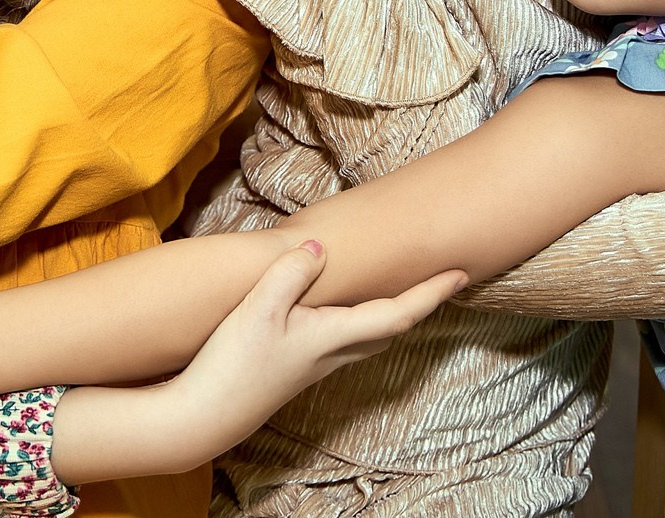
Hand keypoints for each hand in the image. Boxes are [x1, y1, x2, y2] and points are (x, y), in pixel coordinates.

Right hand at [157, 241, 464, 459]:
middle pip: (388, 329)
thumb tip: (321, 248)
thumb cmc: (232, 365)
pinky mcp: (294, 368)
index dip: (430, 294)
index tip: (461, 275)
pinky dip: (357, 320)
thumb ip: (290, 273)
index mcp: (332, 337)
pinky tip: (339, 310)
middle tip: (438, 280)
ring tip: (398, 289)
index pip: (396, 314)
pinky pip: (341, 340)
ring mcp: (314, 365)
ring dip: (388, 313)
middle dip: (416, 305)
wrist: (204, 416)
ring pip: (366, 337)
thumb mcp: (258, 309)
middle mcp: (331, 354)